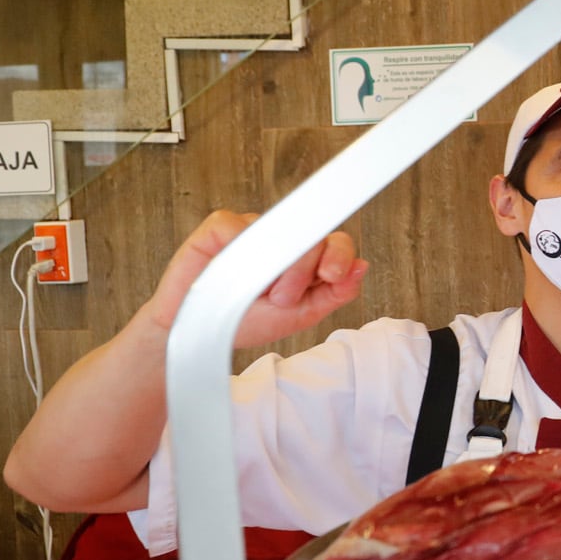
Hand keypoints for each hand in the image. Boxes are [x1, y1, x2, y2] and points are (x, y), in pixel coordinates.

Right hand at [142, 210, 366, 349]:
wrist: (200, 334)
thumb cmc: (246, 321)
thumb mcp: (300, 315)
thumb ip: (334, 293)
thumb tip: (361, 267)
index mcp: (306, 259)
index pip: (335, 243)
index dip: (339, 255)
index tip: (333, 274)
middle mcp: (283, 241)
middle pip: (312, 235)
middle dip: (303, 270)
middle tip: (283, 296)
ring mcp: (253, 231)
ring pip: (279, 229)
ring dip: (271, 265)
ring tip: (258, 291)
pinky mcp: (221, 228)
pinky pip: (239, 225)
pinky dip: (239, 249)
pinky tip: (231, 270)